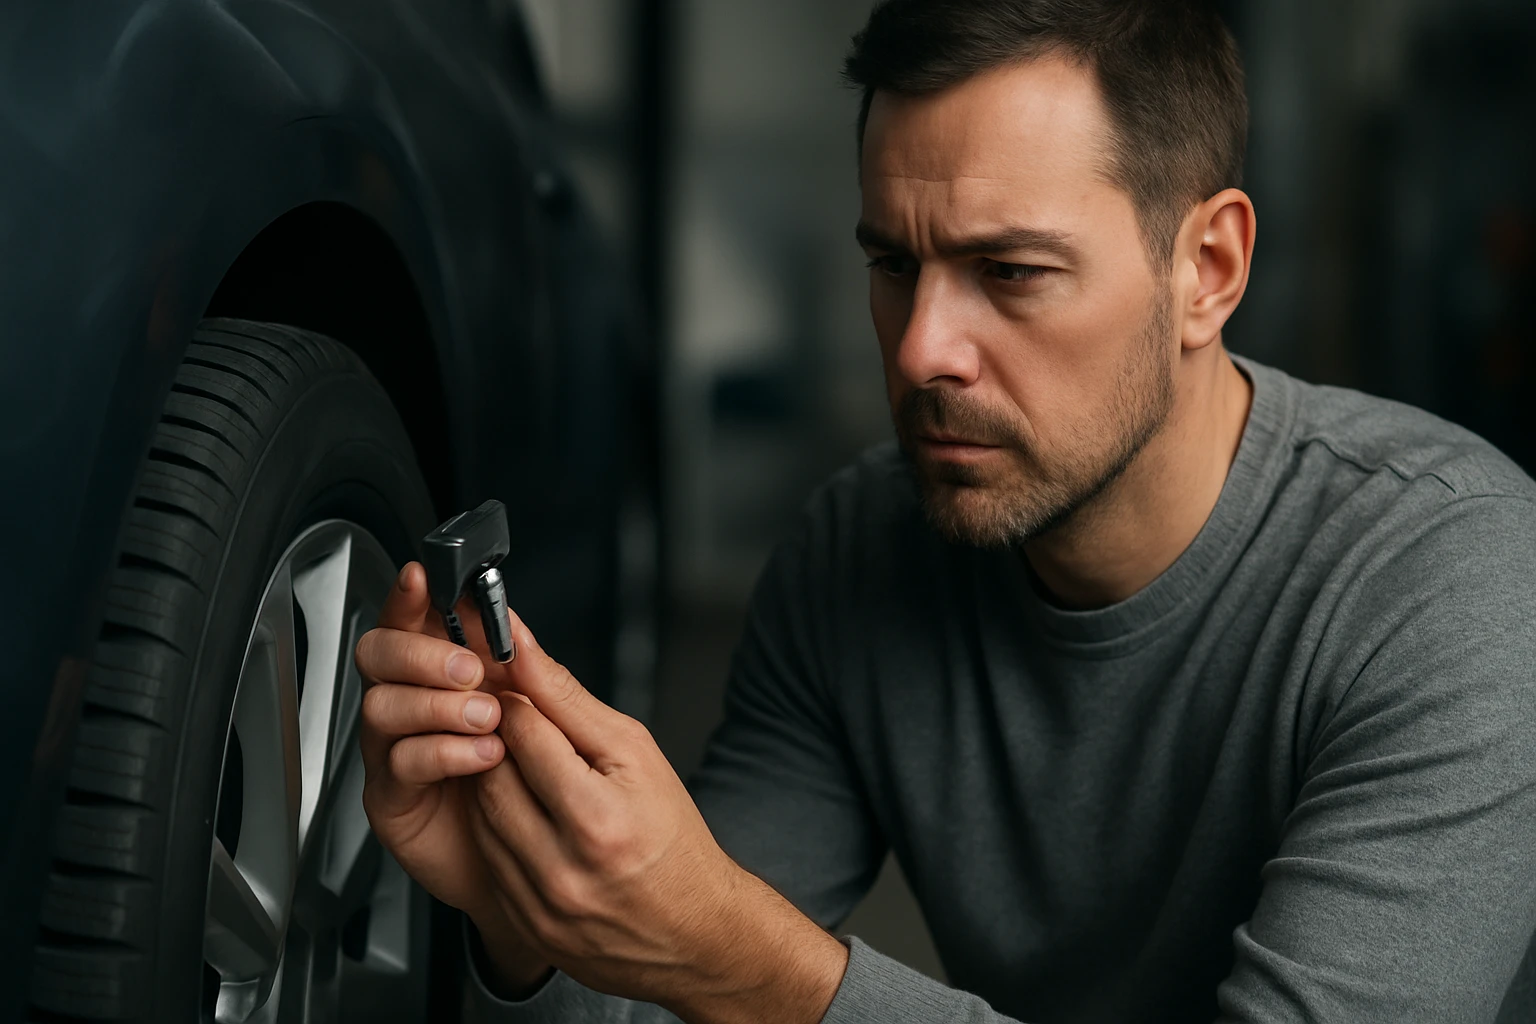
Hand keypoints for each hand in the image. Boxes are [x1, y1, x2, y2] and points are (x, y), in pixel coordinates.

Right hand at [354, 562, 550, 992]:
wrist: (558, 872)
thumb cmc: (561, 796)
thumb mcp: (566, 726)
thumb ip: (534, 676)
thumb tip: (515, 625)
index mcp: (455, 675)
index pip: (421, 621)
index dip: (414, 597)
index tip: (426, 579)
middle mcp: (420, 705)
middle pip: (383, 655)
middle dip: (422, 653)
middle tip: (470, 669)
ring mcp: (402, 750)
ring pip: (383, 705)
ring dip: (435, 703)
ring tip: (488, 720)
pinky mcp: (396, 798)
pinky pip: (397, 762)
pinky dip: (439, 751)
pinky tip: (481, 756)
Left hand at [466, 610, 848, 1023]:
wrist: (694, 931)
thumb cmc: (672, 836)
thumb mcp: (636, 754)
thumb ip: (569, 700)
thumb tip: (520, 647)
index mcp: (597, 818)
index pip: (523, 733)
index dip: (516, 700)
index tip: (514, 685)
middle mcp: (562, 868)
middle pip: (492, 776)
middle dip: (497, 741)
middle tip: (515, 727)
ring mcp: (538, 904)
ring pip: (482, 818)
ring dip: (492, 783)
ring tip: (524, 771)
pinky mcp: (524, 924)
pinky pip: (488, 859)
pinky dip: (497, 829)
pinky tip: (525, 816)